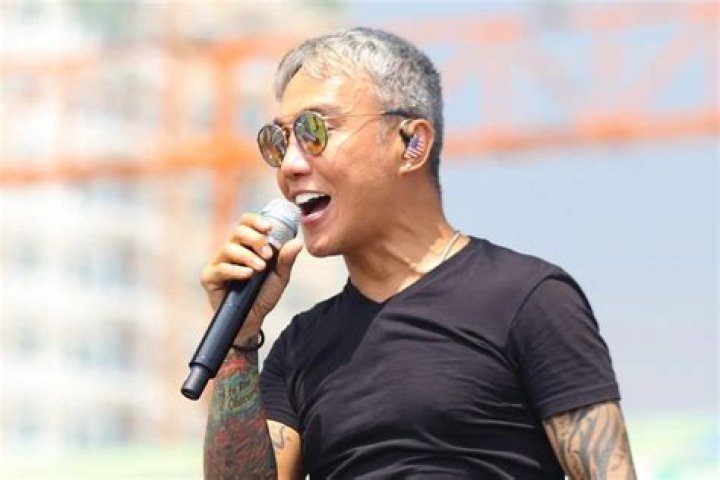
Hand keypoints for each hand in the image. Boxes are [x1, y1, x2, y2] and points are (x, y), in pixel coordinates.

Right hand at [200, 213, 302, 343]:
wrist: (252, 320)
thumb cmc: (263, 295)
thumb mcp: (279, 277)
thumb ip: (286, 260)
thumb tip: (297, 242)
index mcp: (247, 245)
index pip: (246, 223)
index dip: (256, 221)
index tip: (269, 227)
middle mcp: (231, 250)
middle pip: (238, 231)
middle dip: (255, 239)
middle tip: (268, 254)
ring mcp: (218, 262)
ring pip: (228, 248)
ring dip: (247, 256)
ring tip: (260, 268)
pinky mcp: (209, 277)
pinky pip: (220, 268)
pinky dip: (236, 270)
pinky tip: (248, 275)